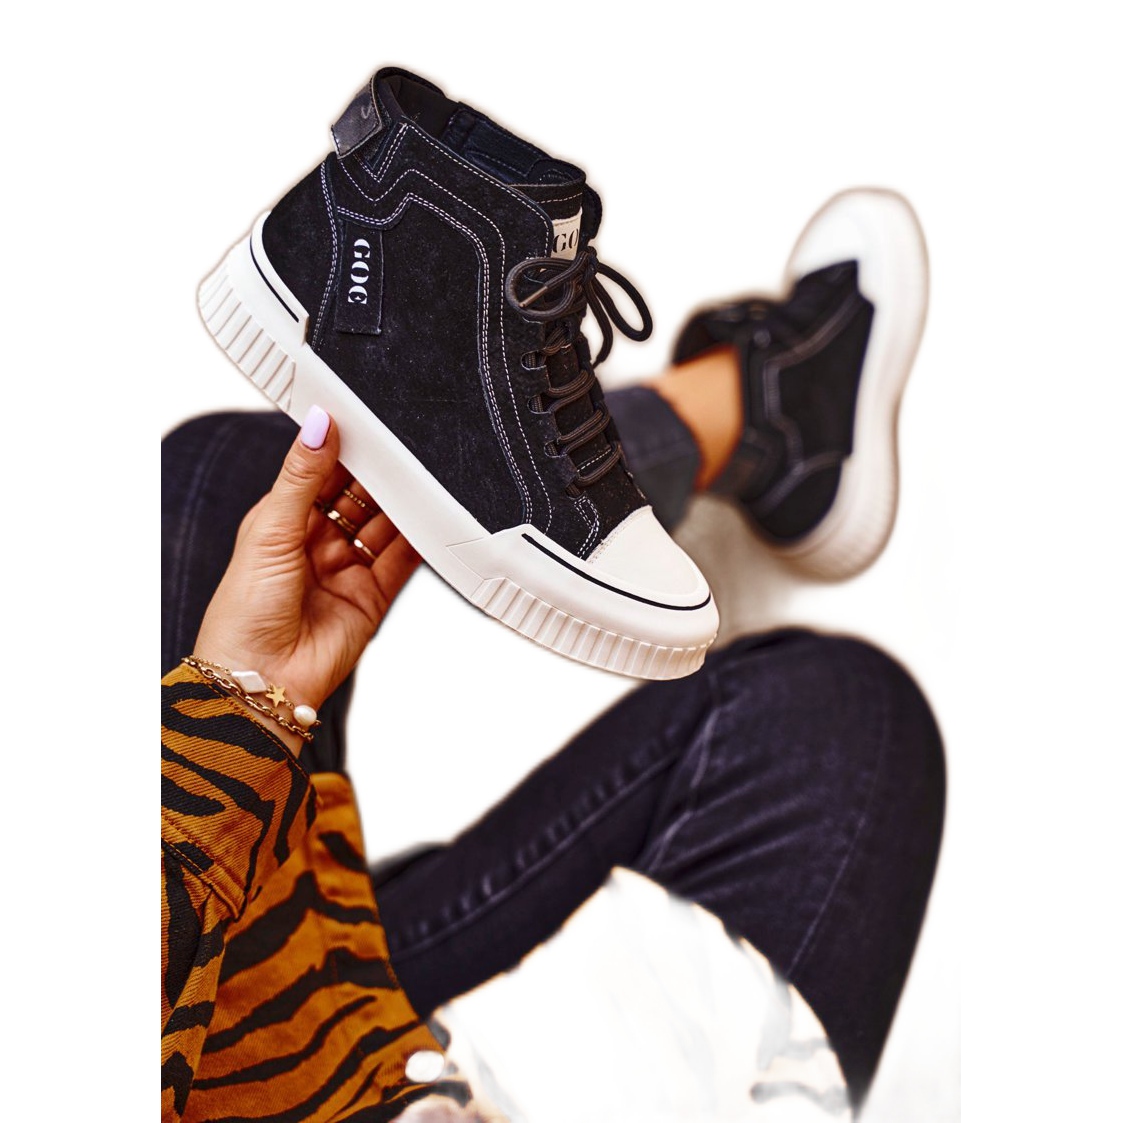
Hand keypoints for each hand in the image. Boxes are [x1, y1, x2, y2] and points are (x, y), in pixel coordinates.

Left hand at [194, 405, 419, 728]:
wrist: (261, 679)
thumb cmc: (243, 614)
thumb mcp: (269, 530)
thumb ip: (301, 476)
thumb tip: (317, 426)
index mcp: (284, 521)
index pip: (321, 473)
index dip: (342, 449)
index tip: (363, 423)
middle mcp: (317, 543)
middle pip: (358, 497)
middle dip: (377, 475)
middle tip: (398, 451)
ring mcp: (347, 569)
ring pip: (383, 525)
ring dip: (399, 504)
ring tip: (417, 480)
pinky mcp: (372, 596)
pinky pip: (401, 560)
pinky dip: (417, 540)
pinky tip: (425, 519)